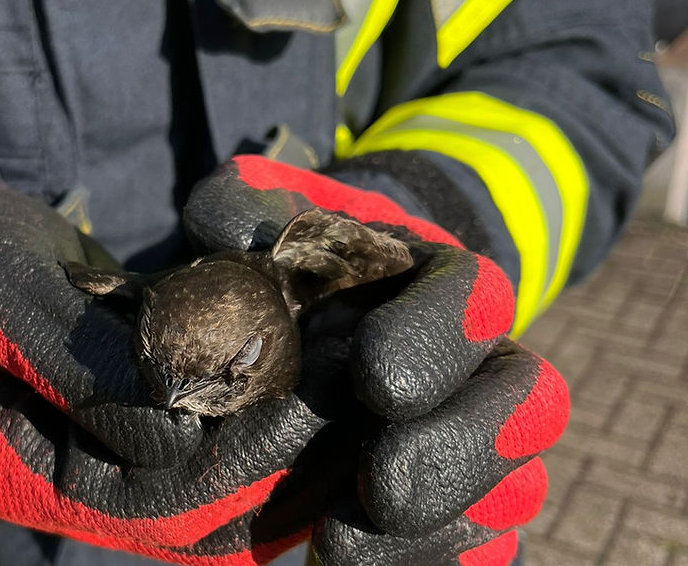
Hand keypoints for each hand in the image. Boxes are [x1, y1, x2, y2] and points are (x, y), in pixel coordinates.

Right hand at [0, 177, 331, 555]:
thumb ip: (73, 357)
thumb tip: (178, 421)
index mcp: (31, 473)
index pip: (162, 501)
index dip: (249, 456)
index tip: (318, 389)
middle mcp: (81, 488)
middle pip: (211, 516)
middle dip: (293, 457)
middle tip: (360, 388)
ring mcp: (110, 464)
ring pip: (227, 497)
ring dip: (297, 449)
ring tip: (359, 385)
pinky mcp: (137, 429)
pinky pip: (220, 452)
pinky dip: (274, 424)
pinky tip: (322, 378)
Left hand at [184, 156, 569, 562]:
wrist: (328, 322)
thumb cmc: (302, 270)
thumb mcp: (272, 220)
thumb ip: (245, 210)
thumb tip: (215, 236)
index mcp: (443, 287)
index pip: (475, 297)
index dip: (438, 334)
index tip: (371, 372)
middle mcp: (480, 367)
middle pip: (525, 407)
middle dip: (457, 450)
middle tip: (381, 484)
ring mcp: (478, 442)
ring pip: (503, 495)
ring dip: (429, 531)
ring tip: (336, 545)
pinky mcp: (454, 508)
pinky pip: (468, 550)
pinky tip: (339, 564)